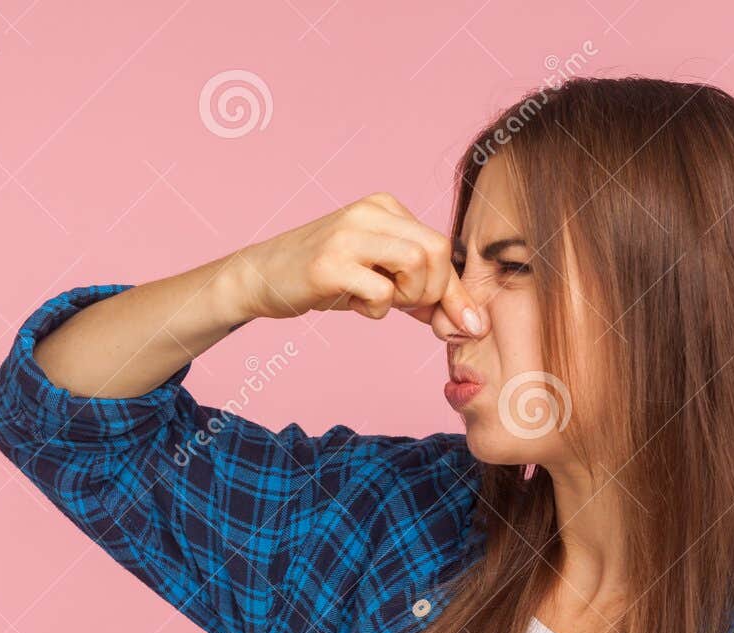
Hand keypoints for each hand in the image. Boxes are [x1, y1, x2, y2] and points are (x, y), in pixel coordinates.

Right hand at [225, 192, 486, 333]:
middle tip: (403, 305)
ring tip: (380, 301)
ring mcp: (348, 235)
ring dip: (408, 298)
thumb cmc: (326, 279)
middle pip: (437, 252)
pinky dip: (377, 310)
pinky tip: (353, 303)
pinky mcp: (329, 264)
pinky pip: (381, 292)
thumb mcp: (379, 279)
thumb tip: (472, 325)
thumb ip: (423, 294)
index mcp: (385, 207)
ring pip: (417, 264)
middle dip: (432, 292)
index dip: (456, 291)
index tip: (465, 324)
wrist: (261, 277)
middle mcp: (369, 212)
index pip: (443, 246)